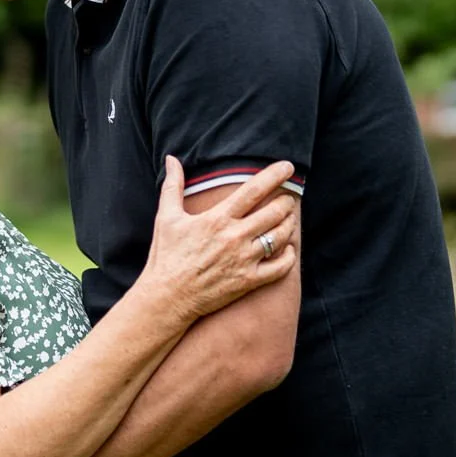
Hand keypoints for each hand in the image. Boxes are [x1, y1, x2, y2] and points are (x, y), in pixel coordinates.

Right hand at [134, 157, 299, 323]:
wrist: (167, 297)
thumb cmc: (166, 256)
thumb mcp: (166, 217)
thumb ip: (172, 185)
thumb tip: (171, 159)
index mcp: (217, 218)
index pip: (253, 190)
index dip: (274, 175)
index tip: (288, 166)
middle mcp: (234, 237)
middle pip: (273, 212)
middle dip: (286, 201)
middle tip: (288, 198)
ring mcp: (244, 260)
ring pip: (280, 237)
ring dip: (289, 224)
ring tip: (289, 218)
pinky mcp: (248, 281)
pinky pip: (280, 268)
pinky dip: (289, 256)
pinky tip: (288, 249)